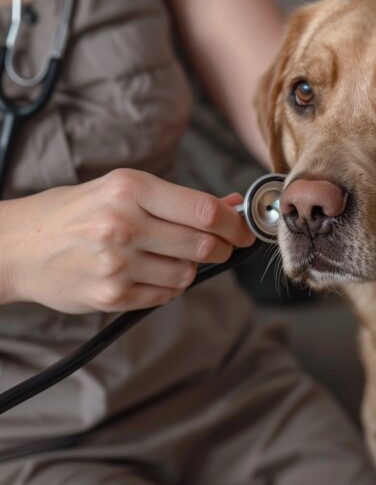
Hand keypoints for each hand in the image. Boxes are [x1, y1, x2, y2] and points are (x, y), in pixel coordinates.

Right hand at [0, 169, 253, 312]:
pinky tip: (149, 273)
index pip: (203, 211)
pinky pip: (166, 295)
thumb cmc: (73, 214)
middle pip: (203, 244)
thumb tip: (230, 204)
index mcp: (129, 189)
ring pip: (188, 274)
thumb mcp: (122, 191)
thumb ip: (178, 200)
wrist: (15, 247)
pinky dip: (169, 286)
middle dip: (222, 248)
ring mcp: (117, 263)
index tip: (244, 231)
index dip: (235, 224)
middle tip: (222, 247)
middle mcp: (123, 224)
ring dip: (191, 268)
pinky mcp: (112, 295)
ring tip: (168, 257)